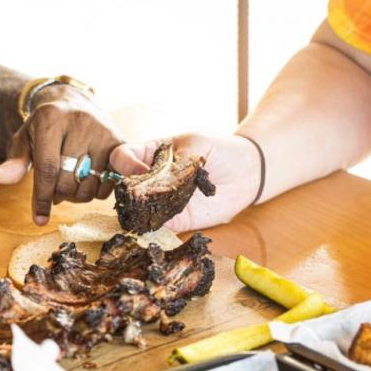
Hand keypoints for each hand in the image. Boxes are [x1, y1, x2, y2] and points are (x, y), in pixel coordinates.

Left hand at [0, 84, 122, 224]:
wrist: (75, 103)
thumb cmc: (44, 128)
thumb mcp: (24, 140)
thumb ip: (13, 162)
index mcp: (51, 119)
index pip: (47, 169)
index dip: (42, 198)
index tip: (39, 219)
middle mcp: (80, 122)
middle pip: (68, 181)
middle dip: (58, 196)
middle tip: (54, 191)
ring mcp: (103, 131)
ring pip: (90, 186)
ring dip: (78, 196)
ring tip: (71, 182)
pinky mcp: (121, 141)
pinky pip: (110, 182)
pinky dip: (98, 190)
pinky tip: (89, 180)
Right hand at [108, 133, 262, 230]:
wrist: (247, 172)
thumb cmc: (220, 150)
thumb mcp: (195, 145)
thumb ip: (173, 160)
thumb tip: (155, 179)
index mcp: (151, 154)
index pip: (122, 157)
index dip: (124, 163)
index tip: (140, 169)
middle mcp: (151, 178)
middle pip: (124, 185)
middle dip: (128, 190)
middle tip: (142, 192)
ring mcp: (160, 200)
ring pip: (136, 208)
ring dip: (137, 210)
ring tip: (149, 208)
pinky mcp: (173, 220)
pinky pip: (155, 225)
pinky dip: (151, 225)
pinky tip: (158, 221)